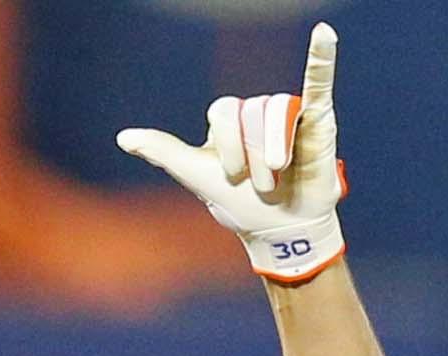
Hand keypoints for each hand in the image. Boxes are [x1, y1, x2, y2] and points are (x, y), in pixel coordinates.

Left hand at [116, 21, 348, 283]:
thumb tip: (123, 137)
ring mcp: (287, 115)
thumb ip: (164, 152)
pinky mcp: (316, 120)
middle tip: (260, 185)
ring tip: (278, 176)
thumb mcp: (196, 176)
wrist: (280, 231)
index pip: (223, 109)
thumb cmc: (240, 205)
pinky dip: (323, 57)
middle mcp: (257, 114)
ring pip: (278, 110)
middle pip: (251, 112)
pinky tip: (324, 33)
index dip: (226, 142)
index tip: (232, 176)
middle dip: (252, 153)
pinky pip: (318, 81)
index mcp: (228, 122)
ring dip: (275, 148)